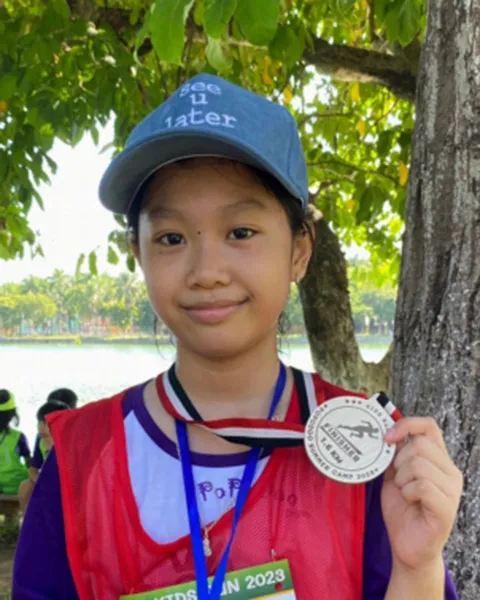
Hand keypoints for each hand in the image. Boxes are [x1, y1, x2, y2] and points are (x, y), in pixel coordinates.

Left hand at [381, 417, 462, 570]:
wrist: (407, 547)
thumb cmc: (402, 510)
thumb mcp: (394, 474)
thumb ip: (395, 454)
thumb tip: (388, 430)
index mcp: (438, 459)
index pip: (429, 426)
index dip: (406, 424)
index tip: (387, 437)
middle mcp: (450, 471)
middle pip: (420, 444)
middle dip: (399, 461)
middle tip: (399, 480)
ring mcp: (452, 490)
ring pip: (419, 464)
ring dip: (402, 479)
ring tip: (405, 493)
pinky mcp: (447, 507)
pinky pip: (422, 486)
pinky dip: (408, 492)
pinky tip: (410, 502)